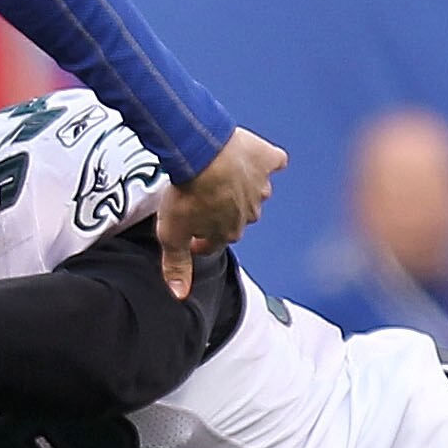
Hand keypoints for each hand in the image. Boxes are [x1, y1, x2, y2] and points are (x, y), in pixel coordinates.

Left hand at [155, 128, 287, 296]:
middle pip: (236, 216)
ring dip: (242, 186)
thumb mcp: (172, 235)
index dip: (199, 238)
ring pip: (256, 192)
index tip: (188, 232)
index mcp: (227, 232)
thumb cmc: (188, 192)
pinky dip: (268, 161)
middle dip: (221, 211)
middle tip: (200, 197)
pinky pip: (274, 163)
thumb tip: (179, 294)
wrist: (202, 153)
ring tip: (221, 173)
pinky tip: (258, 158)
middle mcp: (249, 213)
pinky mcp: (266, 160)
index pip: (214, 242)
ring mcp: (261, 186)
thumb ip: (176, 265)